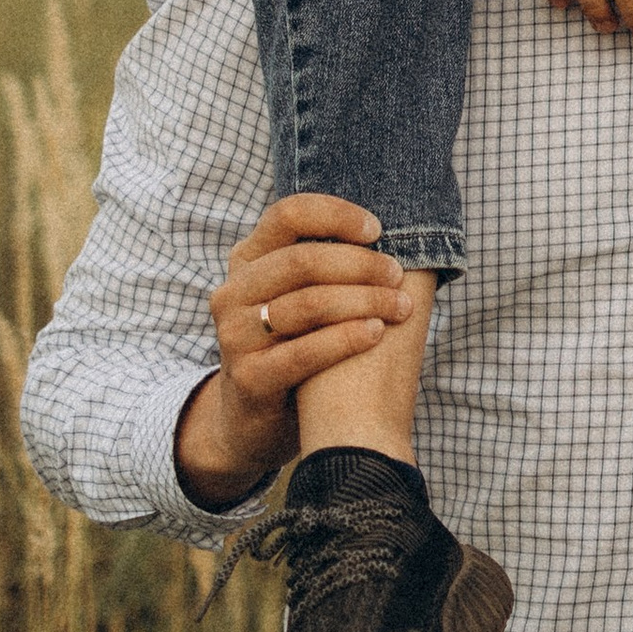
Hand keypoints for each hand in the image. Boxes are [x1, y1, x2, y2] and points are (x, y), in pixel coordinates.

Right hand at [178, 196, 413, 506]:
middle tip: (398, 275)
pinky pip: (303, 353)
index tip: (377, 230)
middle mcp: (232, 292)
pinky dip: (346, 339)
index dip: (336, 215)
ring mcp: (235, 336)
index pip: (287, 214)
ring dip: (364, 301)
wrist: (253, 418)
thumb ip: (325, 263)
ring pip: (307, 305)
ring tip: (400, 308)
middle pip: (302, 260)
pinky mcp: (248, 378)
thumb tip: (394, 230)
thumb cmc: (295, 343)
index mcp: (247, 260)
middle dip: (360, 265)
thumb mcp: (299, 295)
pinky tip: (376, 333)